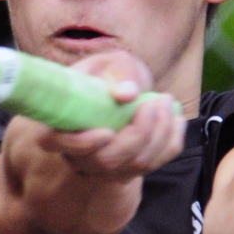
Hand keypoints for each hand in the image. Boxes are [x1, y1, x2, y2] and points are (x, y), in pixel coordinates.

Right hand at [33, 51, 184, 180]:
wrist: (118, 89)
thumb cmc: (106, 74)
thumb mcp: (109, 63)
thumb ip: (118, 73)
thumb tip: (127, 94)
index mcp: (58, 124)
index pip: (57, 143)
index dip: (82, 143)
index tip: (106, 132)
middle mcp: (78, 153)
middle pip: (106, 160)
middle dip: (138, 133)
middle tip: (153, 102)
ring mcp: (105, 166)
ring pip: (135, 165)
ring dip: (159, 133)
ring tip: (165, 100)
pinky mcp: (130, 169)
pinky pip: (155, 164)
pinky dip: (172, 141)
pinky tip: (176, 118)